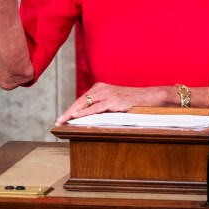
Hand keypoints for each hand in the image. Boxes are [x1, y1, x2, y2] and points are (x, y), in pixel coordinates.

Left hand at [54, 83, 174, 125]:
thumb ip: (102, 106)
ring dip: (72, 113)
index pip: (82, 98)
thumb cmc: (132, 101)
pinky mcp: (114, 100)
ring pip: (85, 103)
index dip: (71, 108)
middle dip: (68, 111)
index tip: (62, 117)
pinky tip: (77, 117)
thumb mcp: (115, 102)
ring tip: (63, 121)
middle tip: (58, 121)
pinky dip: (85, 112)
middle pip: (80, 100)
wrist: (150, 97)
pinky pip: (96, 108)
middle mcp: (102, 88)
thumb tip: (89, 117)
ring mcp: (108, 93)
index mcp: (101, 87)